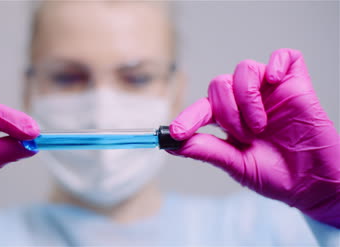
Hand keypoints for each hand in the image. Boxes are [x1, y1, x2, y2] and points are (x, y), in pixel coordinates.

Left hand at [168, 49, 339, 227]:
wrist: (313, 185)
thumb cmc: (276, 176)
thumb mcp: (237, 166)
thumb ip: (208, 151)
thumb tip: (174, 145)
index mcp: (229, 120)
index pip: (202, 108)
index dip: (187, 118)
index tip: (176, 132)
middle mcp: (247, 101)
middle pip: (218, 83)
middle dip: (226, 112)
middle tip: (245, 135)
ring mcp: (270, 91)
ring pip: (244, 69)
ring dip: (247, 99)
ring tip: (261, 125)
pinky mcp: (296, 84)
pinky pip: (283, 56)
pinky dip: (276, 64)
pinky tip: (276, 83)